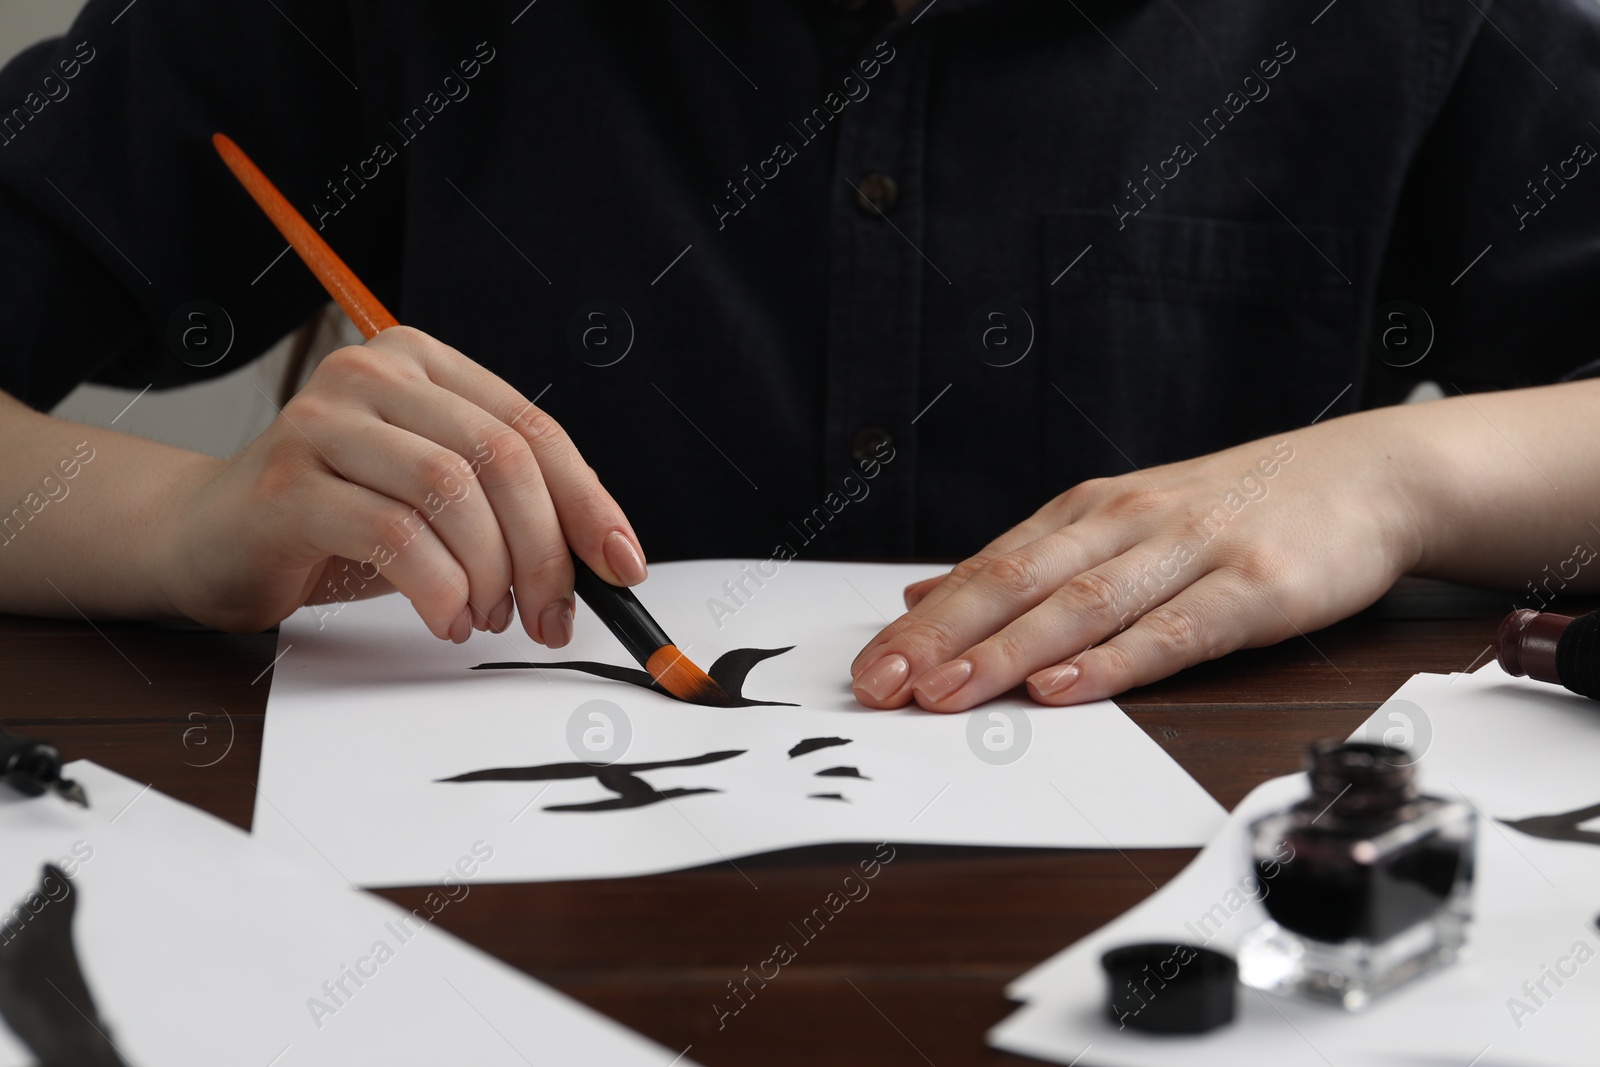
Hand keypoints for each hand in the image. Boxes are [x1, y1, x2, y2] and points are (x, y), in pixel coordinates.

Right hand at [161, 326, 644, 644]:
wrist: (211, 538)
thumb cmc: (336, 520)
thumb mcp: (437, 501)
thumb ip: (509, 506)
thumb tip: (605, 559)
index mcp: (424, 364)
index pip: (532, 428)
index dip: (588, 502)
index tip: (622, 566)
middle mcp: (374, 373)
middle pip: (500, 457)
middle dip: (545, 550)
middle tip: (551, 615)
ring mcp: (324, 421)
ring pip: (452, 491)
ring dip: (490, 573)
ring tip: (487, 617)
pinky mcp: (288, 481)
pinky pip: (395, 535)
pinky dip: (438, 589)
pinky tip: (445, 619)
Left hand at [849, 413, 1425, 709]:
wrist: (1363, 476)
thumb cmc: (1232, 510)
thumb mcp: (1119, 523)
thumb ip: (1028, 563)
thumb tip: (926, 597)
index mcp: (1087, 513)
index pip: (987, 570)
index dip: (924, 623)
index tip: (869, 667)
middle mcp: (1126, 524)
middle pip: (1017, 585)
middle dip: (942, 639)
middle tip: (882, 685)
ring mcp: (1190, 552)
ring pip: (1081, 607)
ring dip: (1007, 654)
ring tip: (947, 694)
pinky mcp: (1252, 587)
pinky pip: (1173, 629)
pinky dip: (1115, 660)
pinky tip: (1065, 687)